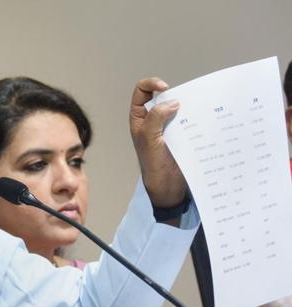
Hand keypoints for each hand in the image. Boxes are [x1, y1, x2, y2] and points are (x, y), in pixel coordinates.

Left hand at [130, 78, 186, 207]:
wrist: (167, 184)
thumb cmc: (152, 162)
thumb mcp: (149, 138)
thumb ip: (156, 117)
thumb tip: (173, 102)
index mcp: (140, 117)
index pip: (142, 91)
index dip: (152, 84)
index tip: (165, 88)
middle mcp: (153, 118)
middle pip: (163, 97)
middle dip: (175, 95)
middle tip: (187, 101)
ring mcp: (168, 125)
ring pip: (178, 108)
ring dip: (188, 107)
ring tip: (198, 108)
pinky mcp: (182, 133)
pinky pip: (189, 120)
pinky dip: (195, 117)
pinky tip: (204, 118)